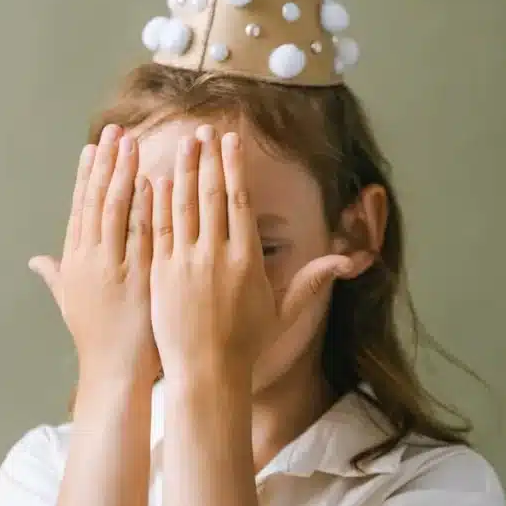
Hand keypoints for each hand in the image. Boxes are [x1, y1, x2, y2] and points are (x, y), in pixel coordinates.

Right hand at [29, 124, 159, 389]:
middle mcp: (89, 260)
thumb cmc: (96, 339)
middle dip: (107, 164)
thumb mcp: (69, 303)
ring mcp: (113, 267)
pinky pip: (141, 236)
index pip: (80, 209)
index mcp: (74, 262)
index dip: (87, 176)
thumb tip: (36, 260)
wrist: (114, 372)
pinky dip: (145, 208)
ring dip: (124, 175)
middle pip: (97, 202)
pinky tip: (152, 181)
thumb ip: (55, 275)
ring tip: (132, 144)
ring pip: (117, 211)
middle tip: (116, 131)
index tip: (94, 147)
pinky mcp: (137, 278)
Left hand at [149, 125, 351, 385]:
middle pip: (211, 195)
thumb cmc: (246, 345)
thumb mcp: (284, 312)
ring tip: (183, 144)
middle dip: (208, 159)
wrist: (207, 374)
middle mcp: (215, 256)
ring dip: (183, 171)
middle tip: (203, 130)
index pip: (238, 201)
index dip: (234, 167)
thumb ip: (311, 280)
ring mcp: (185, 264)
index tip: (230, 141)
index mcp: (246, 260)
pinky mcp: (160, 274)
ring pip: (182, 207)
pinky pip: (158, 230)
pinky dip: (157, 203)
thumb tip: (348, 261)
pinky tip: (157, 179)